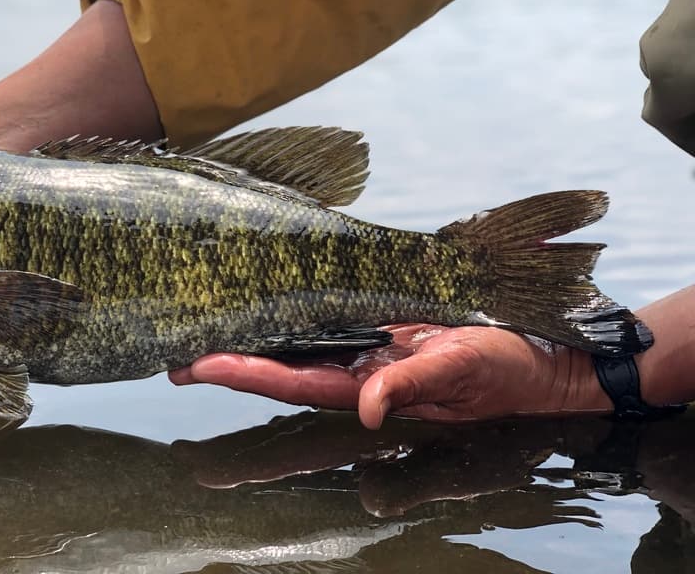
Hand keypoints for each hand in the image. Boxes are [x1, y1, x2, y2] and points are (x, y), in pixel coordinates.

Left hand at [169, 324, 610, 428]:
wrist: (538, 354)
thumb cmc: (503, 368)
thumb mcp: (460, 372)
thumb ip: (412, 387)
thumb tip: (368, 408)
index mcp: (370, 387)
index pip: (291, 381)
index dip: (244, 375)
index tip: (197, 366)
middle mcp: (358, 371)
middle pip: (281, 366)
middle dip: (228, 360)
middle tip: (172, 353)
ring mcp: (366, 348)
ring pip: (296, 343)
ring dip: (251, 338)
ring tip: (199, 329)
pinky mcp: (381, 324)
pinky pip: (328, 316)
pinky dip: (292, 310)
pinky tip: (264, 301)